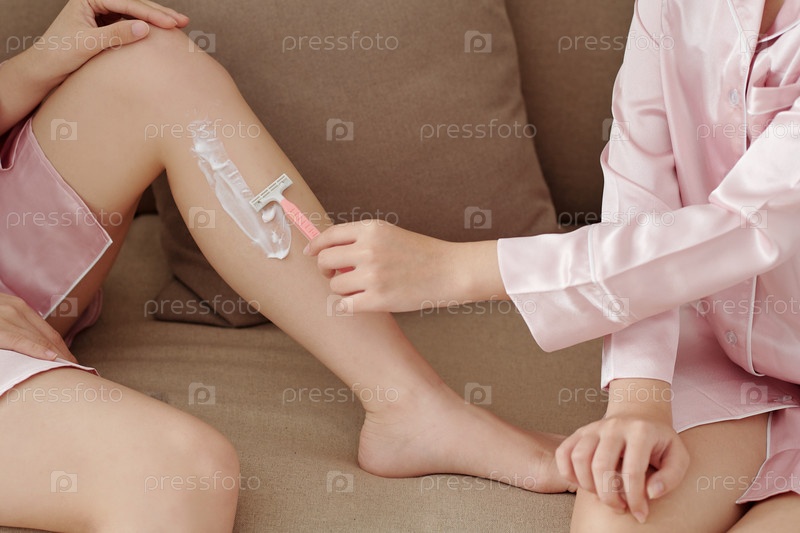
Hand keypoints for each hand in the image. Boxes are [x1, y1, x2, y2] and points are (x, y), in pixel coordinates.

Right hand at [0, 294, 76, 362]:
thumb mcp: (1, 316)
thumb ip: (15, 326)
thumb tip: (29, 340)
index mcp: (19, 307)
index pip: (48, 331)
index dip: (62, 347)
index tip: (70, 360)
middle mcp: (17, 310)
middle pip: (48, 337)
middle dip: (63, 354)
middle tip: (74, 368)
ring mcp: (7, 318)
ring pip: (39, 340)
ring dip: (56, 356)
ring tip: (67, 368)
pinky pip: (20, 341)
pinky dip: (37, 350)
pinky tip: (51, 358)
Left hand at [35, 0, 188, 82]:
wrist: (43, 68)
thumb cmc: (59, 54)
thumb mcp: (89, 44)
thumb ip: (117, 34)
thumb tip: (146, 28)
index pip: (126, 2)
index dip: (150, 13)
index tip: (171, 24)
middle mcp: (94, 0)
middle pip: (133, 3)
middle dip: (159, 12)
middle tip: (183, 20)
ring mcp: (100, 12)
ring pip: (134, 12)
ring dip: (156, 19)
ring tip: (178, 24)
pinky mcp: (103, 25)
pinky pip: (129, 22)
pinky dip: (146, 27)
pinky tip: (161, 31)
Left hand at [305, 220, 472, 312]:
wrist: (450, 271)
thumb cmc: (420, 253)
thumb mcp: (389, 234)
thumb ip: (360, 239)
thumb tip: (326, 249)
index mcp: (371, 229)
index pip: (329, 236)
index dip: (315, 246)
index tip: (310, 253)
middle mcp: (369, 249)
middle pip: (325, 261)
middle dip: (326, 270)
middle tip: (336, 275)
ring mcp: (373, 275)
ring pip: (334, 285)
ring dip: (342, 288)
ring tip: (360, 287)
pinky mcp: (378, 299)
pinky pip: (344, 305)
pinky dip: (348, 305)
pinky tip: (360, 302)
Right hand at [555, 380, 688, 523]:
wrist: (639, 415)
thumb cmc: (659, 442)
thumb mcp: (678, 456)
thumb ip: (671, 477)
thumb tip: (651, 493)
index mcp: (641, 431)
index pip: (632, 471)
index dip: (635, 498)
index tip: (640, 514)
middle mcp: (614, 426)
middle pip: (600, 466)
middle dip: (608, 496)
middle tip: (620, 507)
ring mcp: (593, 427)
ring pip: (578, 459)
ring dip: (588, 486)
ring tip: (603, 495)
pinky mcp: (580, 432)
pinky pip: (564, 453)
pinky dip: (568, 472)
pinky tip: (584, 483)